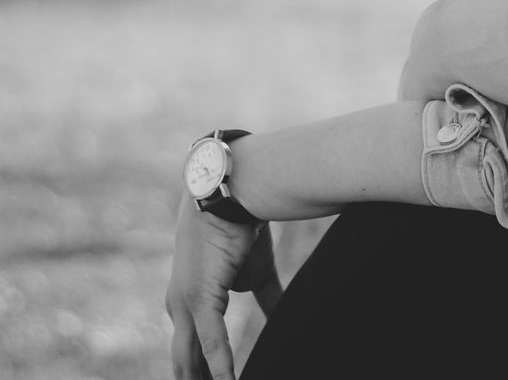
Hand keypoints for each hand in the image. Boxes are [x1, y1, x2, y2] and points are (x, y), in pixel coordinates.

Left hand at [166, 194, 281, 379]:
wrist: (235, 192)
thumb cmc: (242, 227)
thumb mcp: (254, 273)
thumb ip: (265, 299)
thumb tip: (283, 317)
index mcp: (186, 302)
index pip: (191, 352)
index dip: (201, 375)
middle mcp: (178, 307)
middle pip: (184, 363)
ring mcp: (185, 304)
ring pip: (190, 360)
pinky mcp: (200, 297)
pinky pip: (210, 342)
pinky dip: (220, 368)